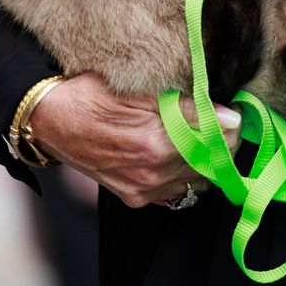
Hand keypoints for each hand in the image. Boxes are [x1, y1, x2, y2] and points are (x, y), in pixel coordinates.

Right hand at [30, 73, 241, 208]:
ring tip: (203, 132)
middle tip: (223, 115)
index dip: (233, 119)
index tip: (234, 105)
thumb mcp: (141, 88)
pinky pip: (177, 193)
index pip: (222, 139)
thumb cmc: (92, 93)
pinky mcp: (135, 197)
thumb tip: (228, 114)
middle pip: (216, 162)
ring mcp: (144, 190)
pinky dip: (187, 175)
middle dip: (225, 138)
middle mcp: (153, 174)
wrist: (50, 119)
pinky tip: (181, 152)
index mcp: (158, 143)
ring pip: (200, 180)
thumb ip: (188, 105)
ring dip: (209, 158)